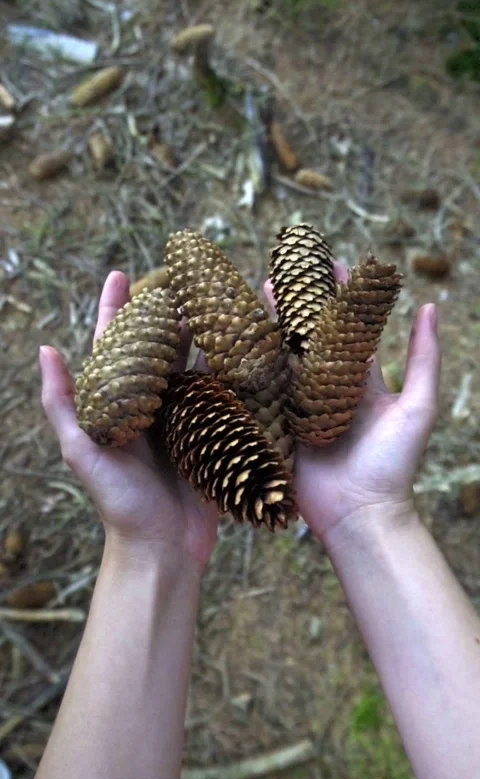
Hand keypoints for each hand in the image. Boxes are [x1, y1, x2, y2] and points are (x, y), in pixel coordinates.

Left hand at [40, 272, 217, 574]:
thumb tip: (46, 348)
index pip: (116, 345)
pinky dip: (235, 369)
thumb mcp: (84, 451)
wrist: (162, 547)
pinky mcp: (216, 432)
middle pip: (162, 346)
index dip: (117, 308)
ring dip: (207, 333)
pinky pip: (225, 393)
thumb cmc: (118, 502)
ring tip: (220, 302)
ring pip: (197, 363)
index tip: (121, 273)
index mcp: (120, 402)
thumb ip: (65, 403)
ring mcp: (186, 415)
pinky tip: (248, 346)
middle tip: (185, 278)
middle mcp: (153, 403)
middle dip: (170, 312)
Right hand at [265, 264, 440, 541]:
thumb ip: (423, 358)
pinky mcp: (276, 424)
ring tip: (258, 292)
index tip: (332, 262)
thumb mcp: (417, 407)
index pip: (345, 328)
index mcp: (358, 381)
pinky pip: (260, 390)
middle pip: (307, 336)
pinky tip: (235, 337)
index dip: (339, 296)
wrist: (361, 515)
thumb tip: (430, 306)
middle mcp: (325, 389)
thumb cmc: (394, 464)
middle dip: (297, 303)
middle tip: (285, 270)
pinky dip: (248, 363)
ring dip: (270, 324)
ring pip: (280, 356)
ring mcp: (298, 405)